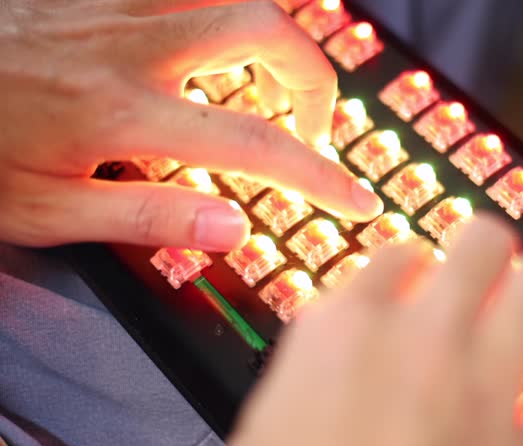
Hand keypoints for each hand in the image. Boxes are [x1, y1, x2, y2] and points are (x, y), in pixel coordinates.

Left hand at [0, 0, 381, 249]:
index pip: (255, 144)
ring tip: (272, 81)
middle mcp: (131, 45)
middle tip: (309, 126)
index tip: (356, 200)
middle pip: (263, 30)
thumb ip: (147, 217)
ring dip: (272, 35)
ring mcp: (115, 4)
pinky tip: (218, 40)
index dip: (320, 175)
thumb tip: (232, 225)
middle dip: (311, 80)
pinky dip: (223, 10)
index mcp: (123, 112)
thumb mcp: (44, 209)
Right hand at [224, 216, 522, 445]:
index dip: (410, 265)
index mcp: (345, 332)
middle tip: (485, 269)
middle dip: (486, 250)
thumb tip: (353, 338)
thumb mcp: (270, 426)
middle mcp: (424, 342)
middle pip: (482, 242)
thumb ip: (322, 363)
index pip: (397, 252)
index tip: (414, 280)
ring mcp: (488, 392)